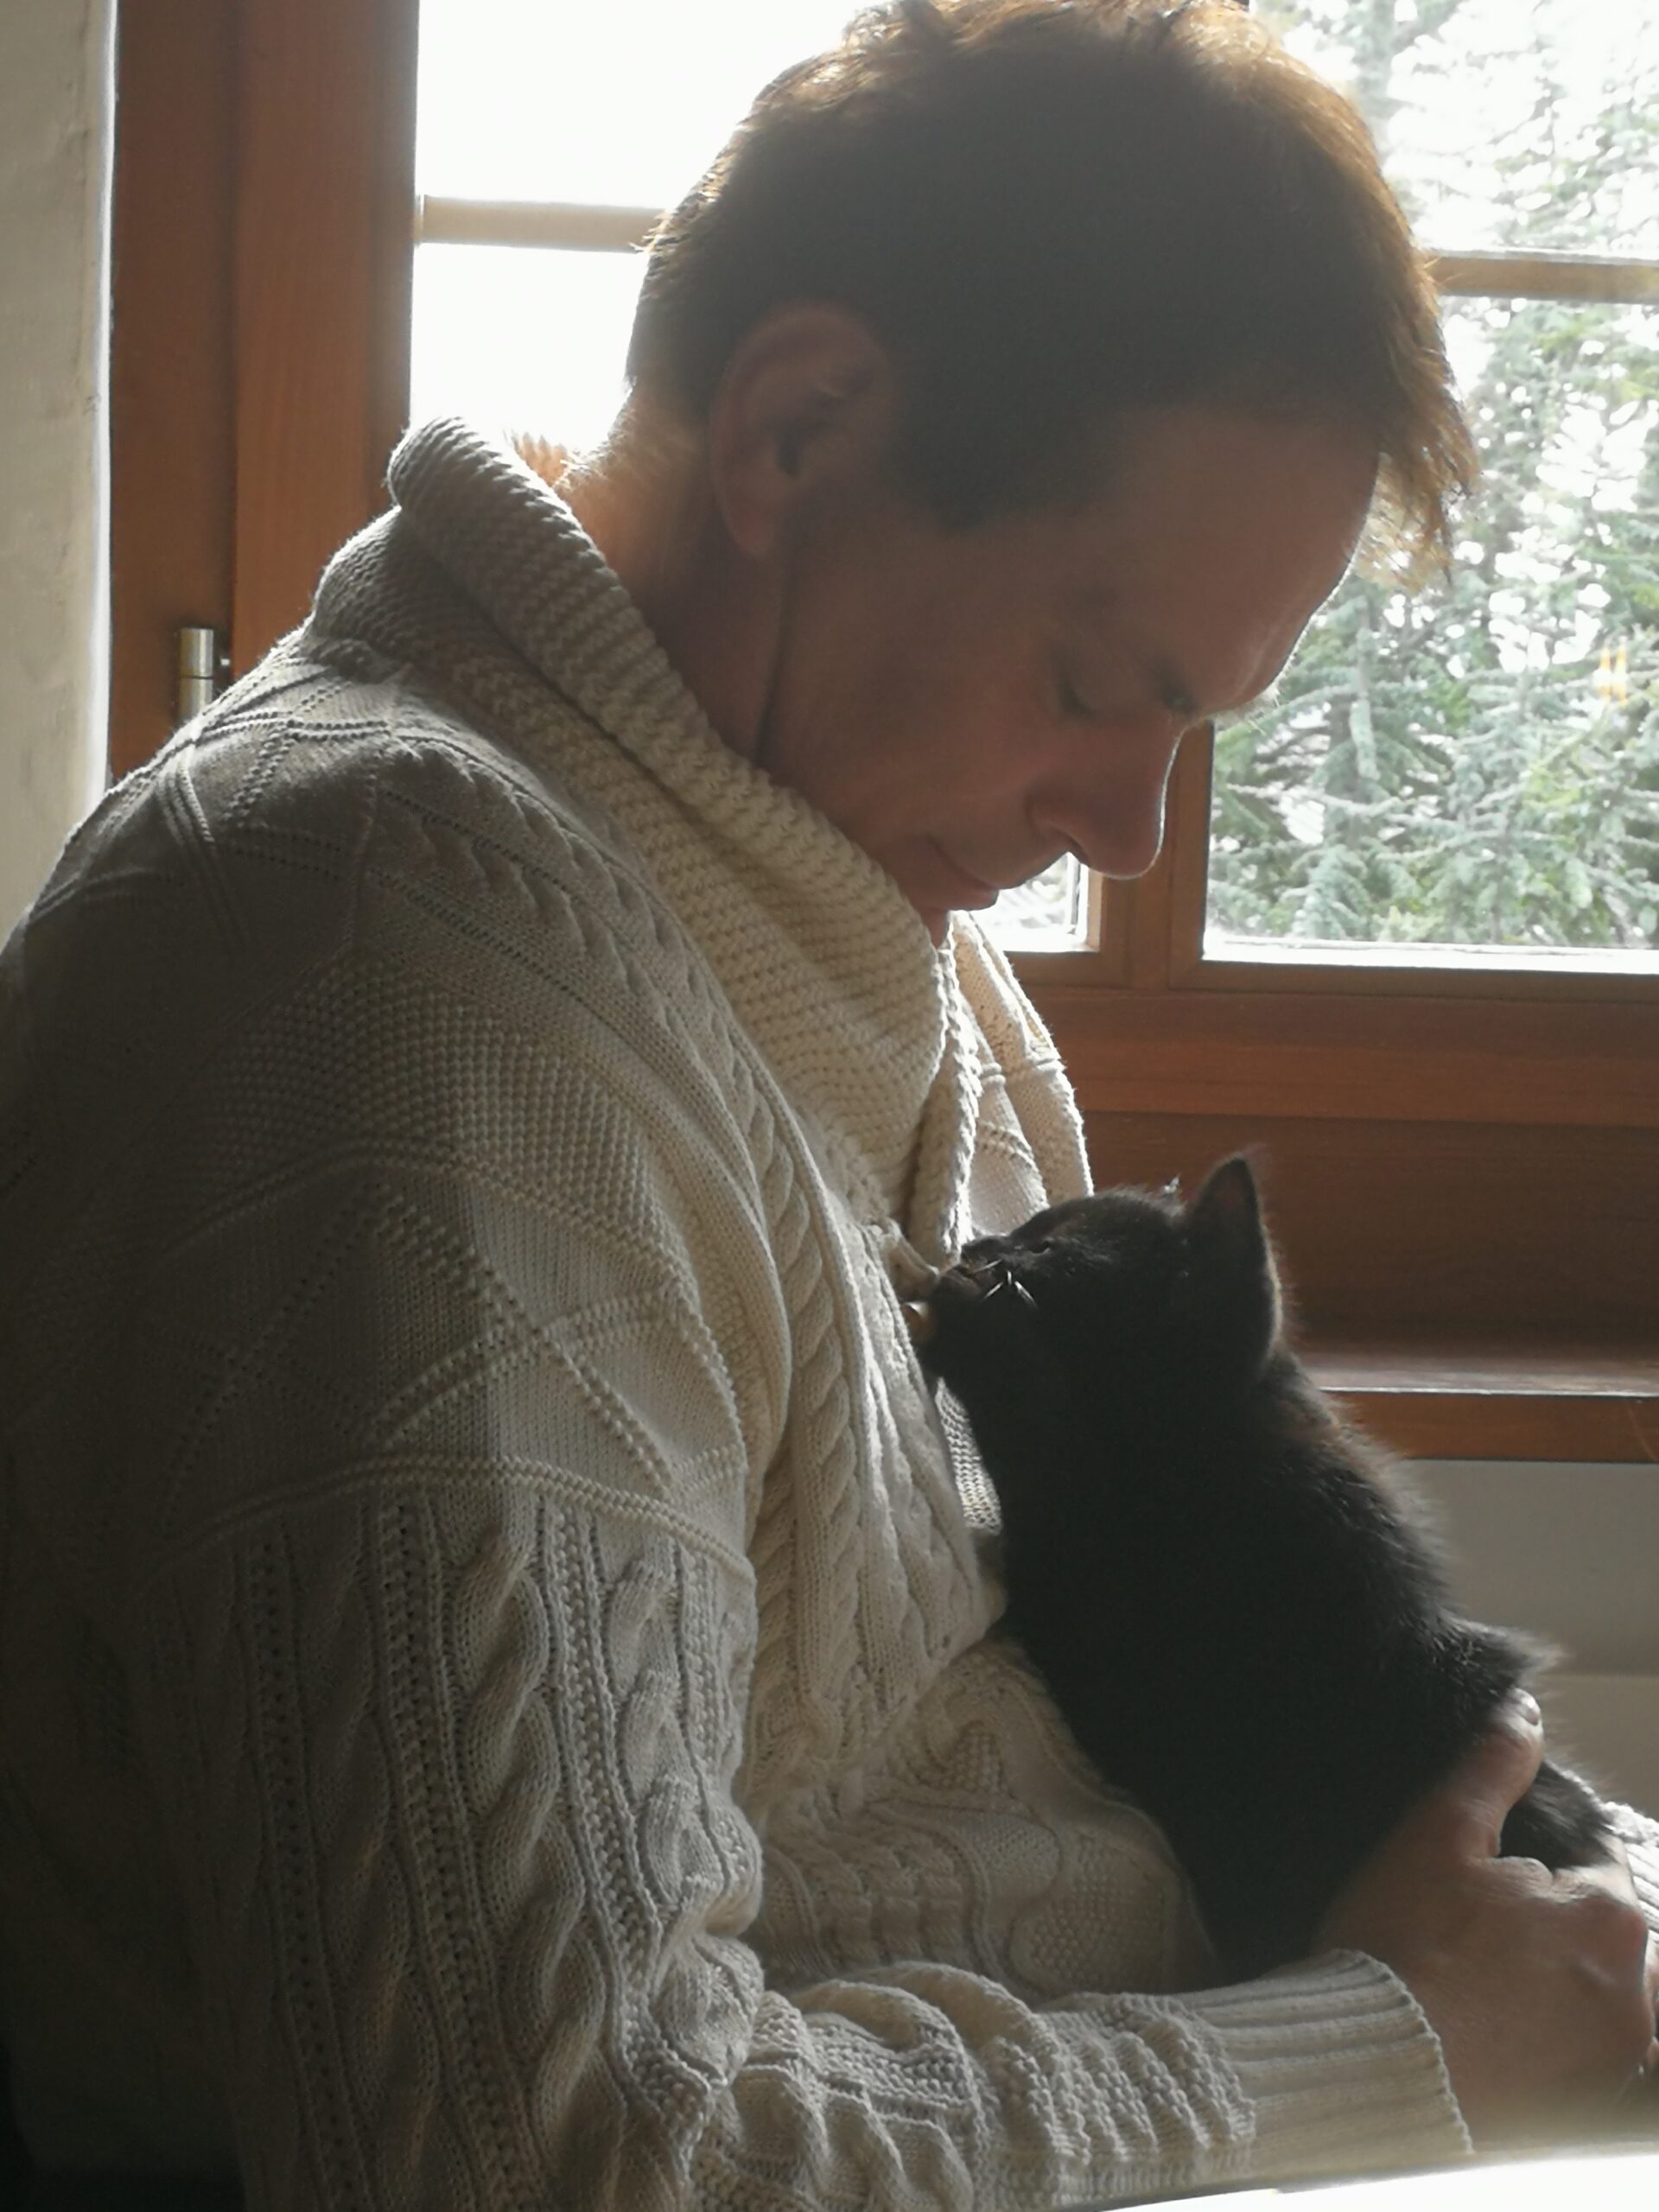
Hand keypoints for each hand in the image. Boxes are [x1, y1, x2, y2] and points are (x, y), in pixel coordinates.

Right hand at [1316, 1695, 1658, 2145]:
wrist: (1376, 2070)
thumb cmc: (1403, 1947)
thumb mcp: (1438, 1833)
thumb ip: (1493, 1766)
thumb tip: (1525, 1710)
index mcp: (1608, 1916)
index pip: (1594, 1860)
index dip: (1529, 1861)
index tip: (1478, 1883)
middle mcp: (1635, 1993)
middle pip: (1600, 1934)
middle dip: (1549, 1926)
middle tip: (1472, 1935)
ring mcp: (1617, 2059)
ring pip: (1596, 1997)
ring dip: (1556, 1987)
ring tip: (1479, 1990)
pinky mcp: (1589, 2108)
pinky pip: (1586, 2059)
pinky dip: (1553, 2044)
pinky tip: (1494, 2036)